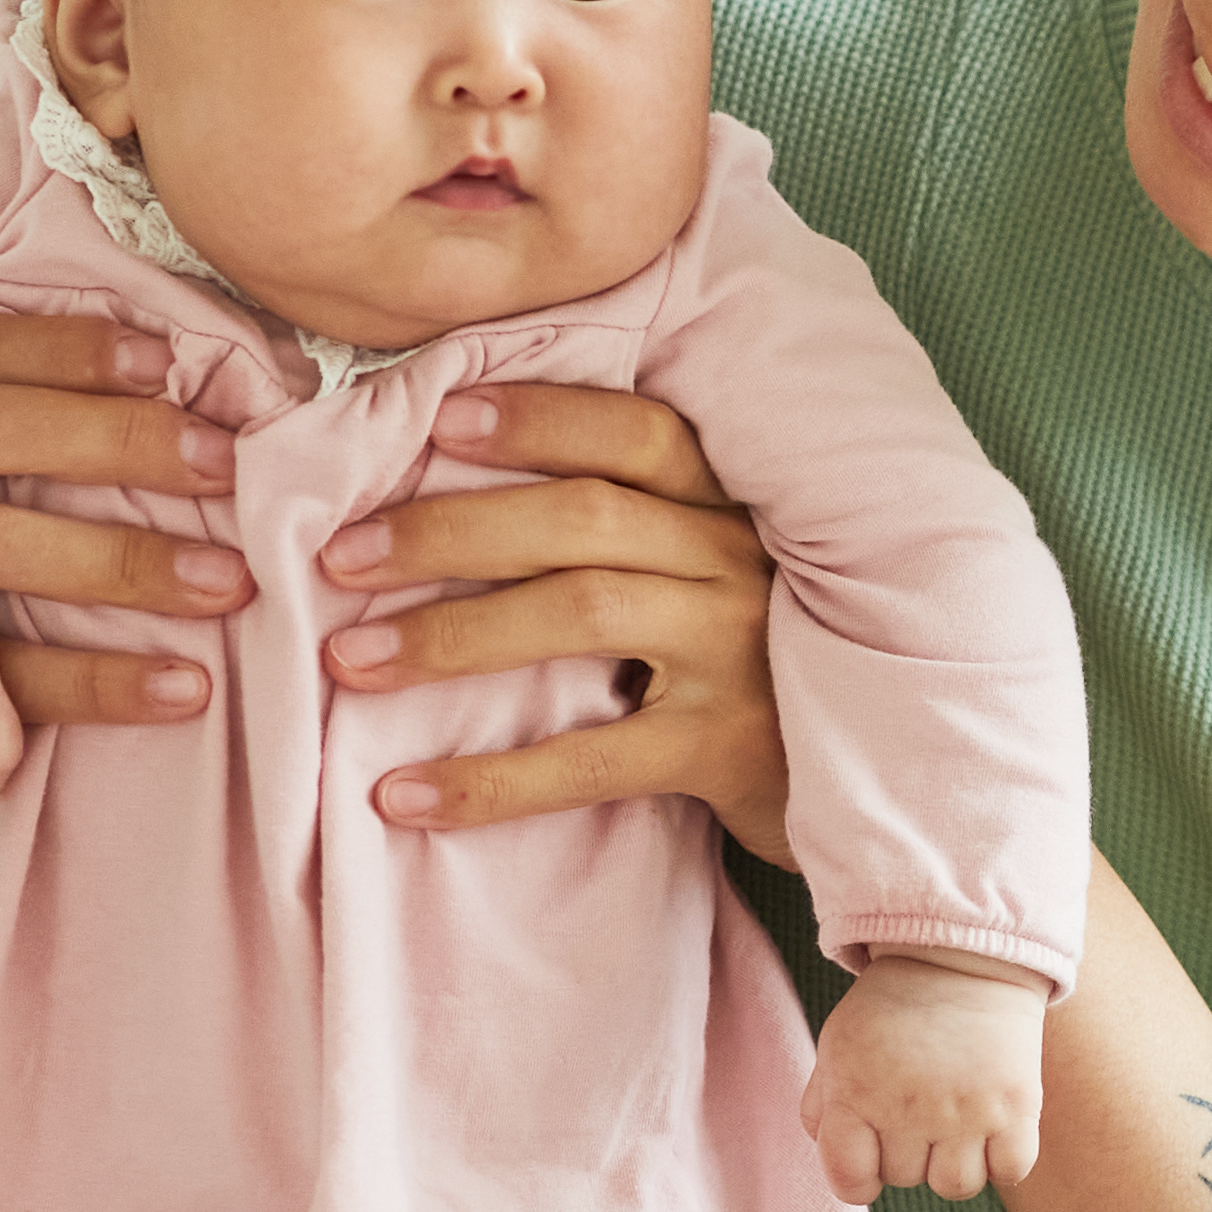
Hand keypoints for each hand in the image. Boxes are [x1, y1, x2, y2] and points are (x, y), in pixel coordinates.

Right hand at [0, 315, 241, 729]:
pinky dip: (101, 682)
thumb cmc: (18, 511)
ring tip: (230, 581)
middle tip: (222, 463)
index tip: (163, 362)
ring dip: (121, 562)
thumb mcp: (19, 446)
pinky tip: (188, 687)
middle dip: (110, 439)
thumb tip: (212, 383)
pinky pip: (7, 674)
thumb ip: (80, 408)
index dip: (58, 350)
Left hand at [323, 384, 793, 864]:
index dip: (539, 418)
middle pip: (581, 518)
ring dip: (452, 636)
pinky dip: (491, 781)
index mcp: (729, 508)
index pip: (637, 432)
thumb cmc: (759, 672)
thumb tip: (461, 494)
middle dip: (448, 530)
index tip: (438, 416)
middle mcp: (738, 564)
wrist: (872, 791)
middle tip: (338, 557)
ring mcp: (738, 654)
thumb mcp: (717, 581)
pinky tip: (405, 795)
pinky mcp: (727, 750)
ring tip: (350, 661)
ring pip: (580, 614)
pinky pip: (593, 759)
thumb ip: (637, 534)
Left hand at [801, 950, 1050, 1205]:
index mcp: (855, 1093)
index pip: (850, 1181)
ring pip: (957, 1186)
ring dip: (955, 1163)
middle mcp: (907, 1107)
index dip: (860, 1178)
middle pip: (906, 1179)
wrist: (963, 958)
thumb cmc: (894, 1007)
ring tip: (957, 1124)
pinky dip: (1003, 1160)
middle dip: (910, 1153)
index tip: (874, 1155)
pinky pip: (1010, 1171)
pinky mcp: (1016, 1106)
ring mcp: (965, 1110)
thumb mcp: (838, 1044)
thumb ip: (822, 1106)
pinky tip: (994, 1127)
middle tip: (920, 1109)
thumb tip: (836, 1160)